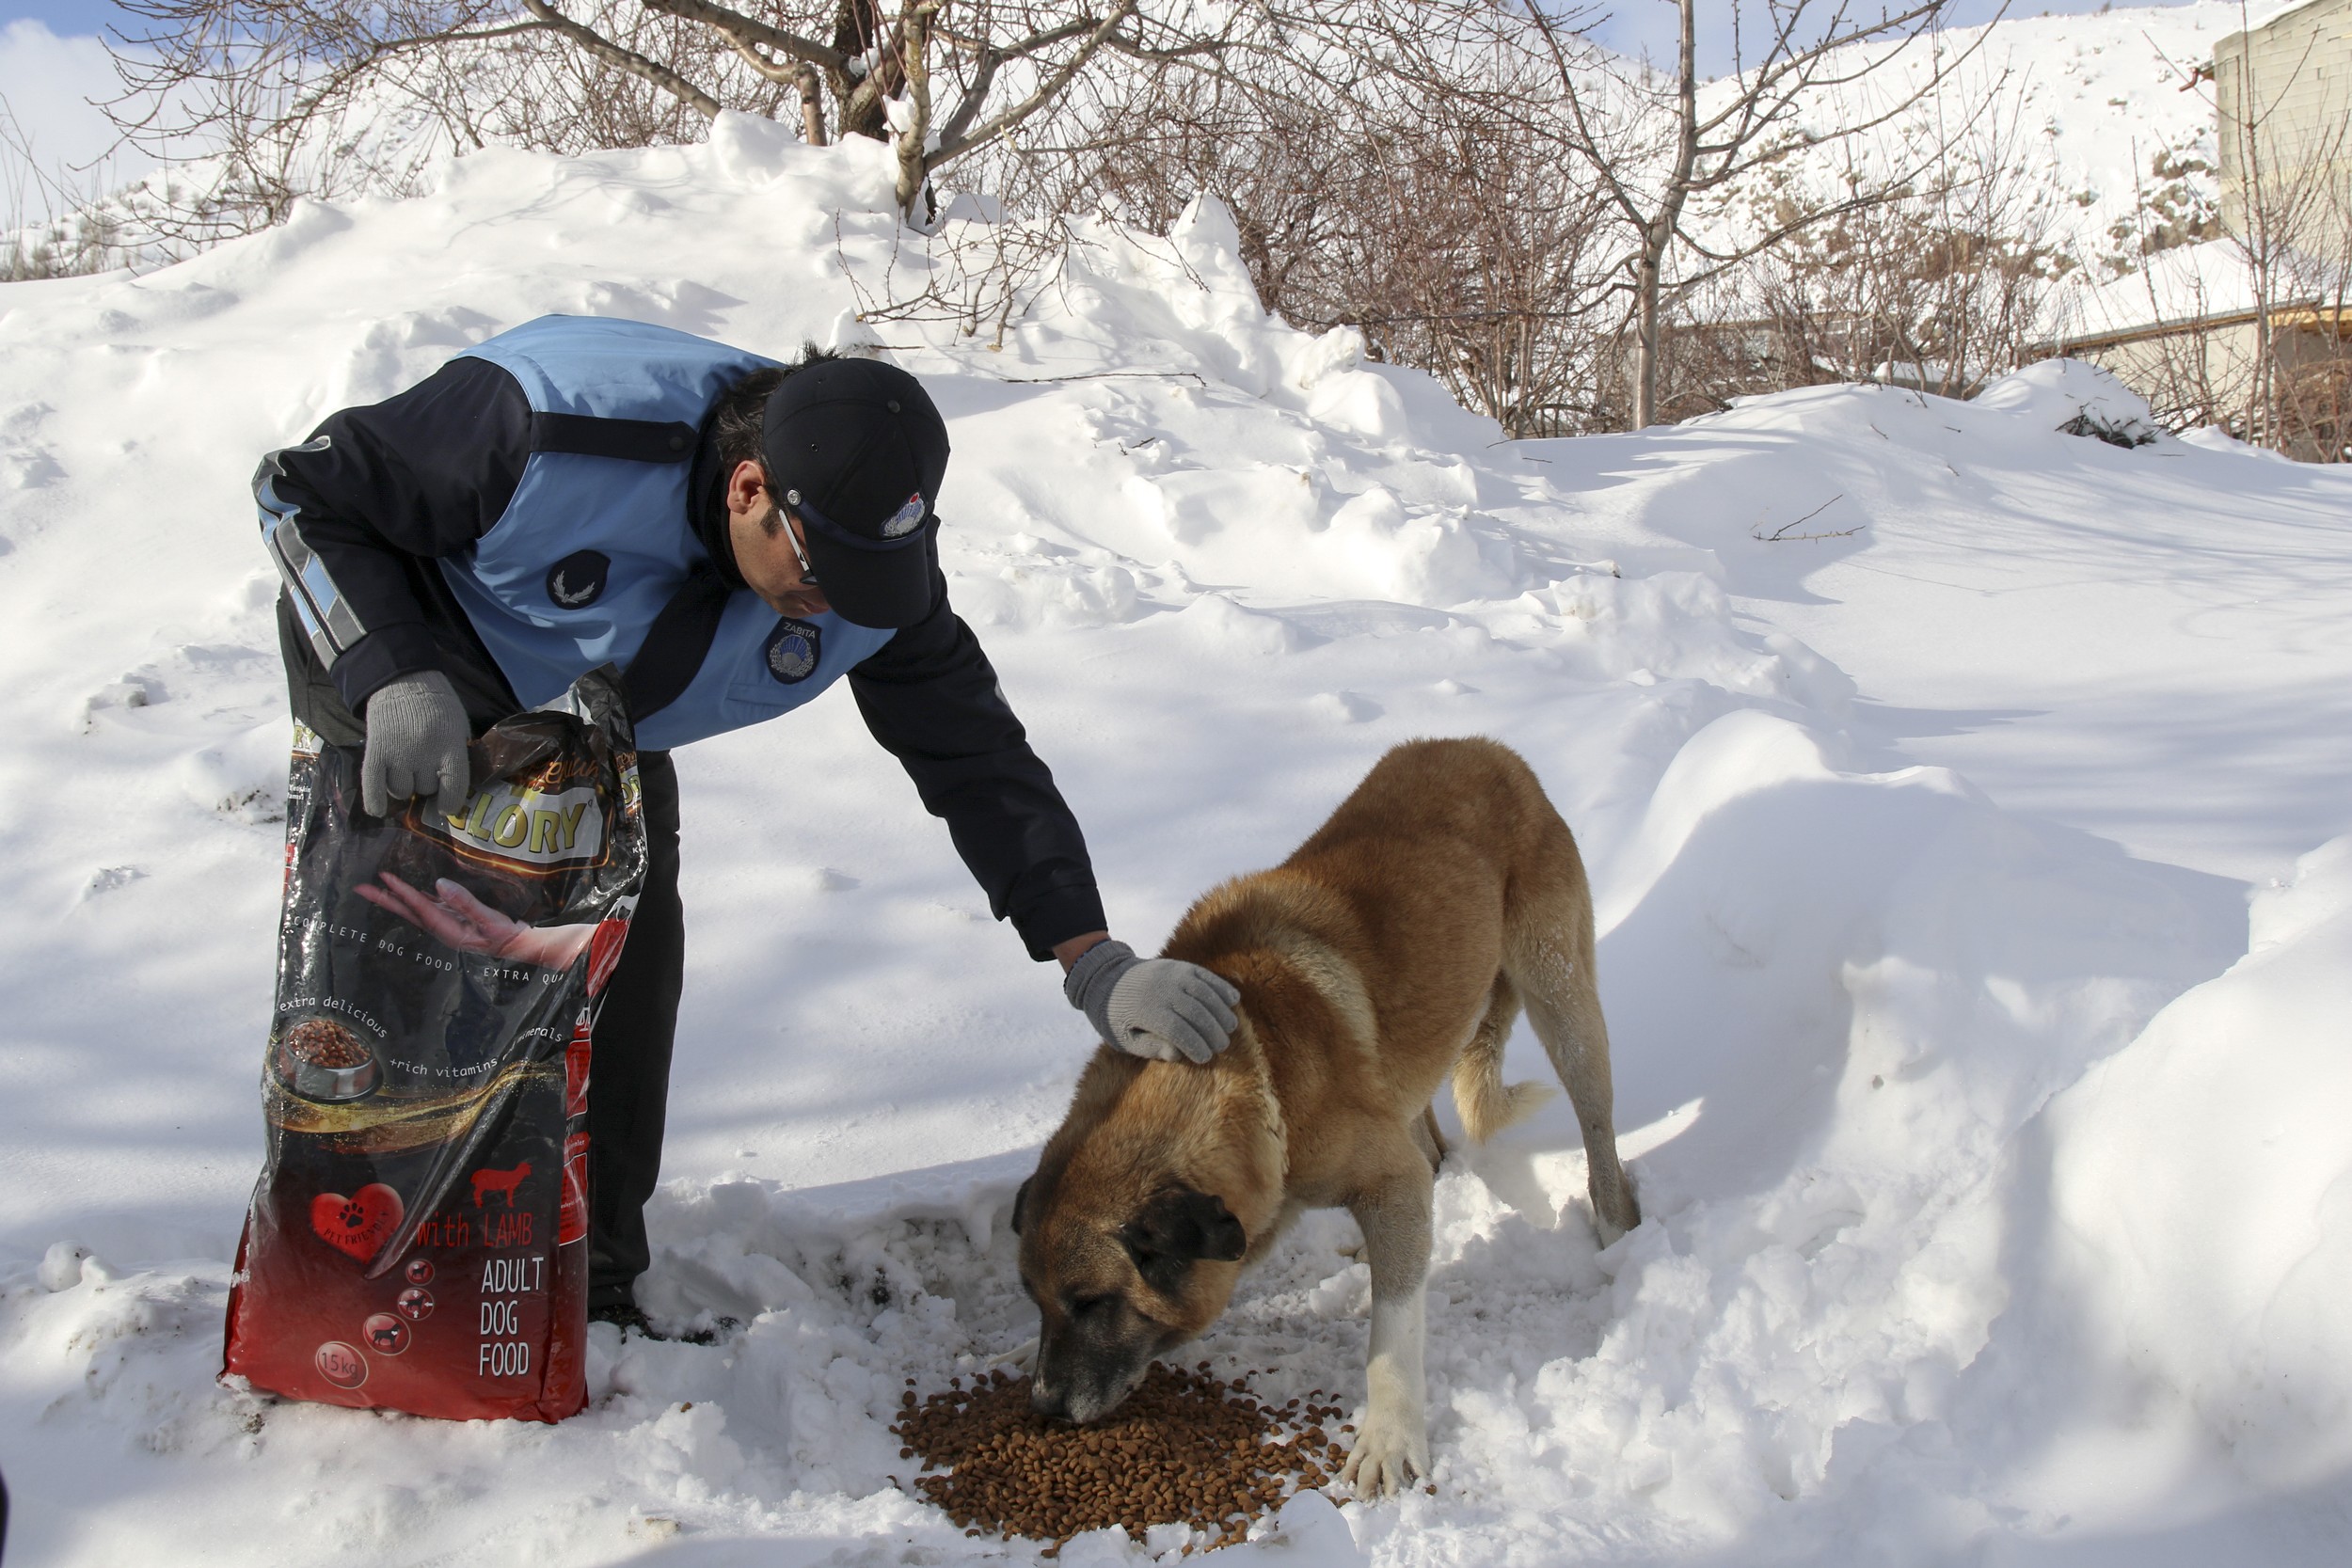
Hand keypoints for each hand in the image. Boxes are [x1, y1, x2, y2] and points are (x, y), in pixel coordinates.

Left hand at [354, 873, 596, 969]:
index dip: (401, 892)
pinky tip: (407, 892)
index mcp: (448, 930)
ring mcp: (447, 924)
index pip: (420, 908)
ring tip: (375, 887)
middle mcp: (442, 928)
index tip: (384, 877)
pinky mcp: (454, 919)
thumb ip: (465, 902)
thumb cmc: (508, 935)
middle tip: (360, 888)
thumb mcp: (490, 919)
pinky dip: (413, 898)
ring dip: (394, 899)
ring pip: (414, 910)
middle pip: (408, 912)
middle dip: (384, 900)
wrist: (521, 947)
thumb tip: (440, 884)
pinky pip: (426, 907)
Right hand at [361, 670, 469, 818]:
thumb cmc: (438, 705)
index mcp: (451, 745)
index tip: (446, 807)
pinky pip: (373, 785)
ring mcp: (398, 753)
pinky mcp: (376, 751)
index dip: (451, 802)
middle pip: (425, 789)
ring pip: (401, 791)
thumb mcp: (459, 726)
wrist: (404, 681)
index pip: (454, 786)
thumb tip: (456, 790)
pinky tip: (378, 811)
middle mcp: (424, 753)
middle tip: (424, 769)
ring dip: (404, 786)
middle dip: (426, 785)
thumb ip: (458, 754)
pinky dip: (375, 801)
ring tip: (405, 771)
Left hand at [1062, 939, 1239, 1063]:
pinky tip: (1233, 1001)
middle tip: (1222, 1046)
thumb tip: (1178, 1054)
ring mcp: (1172, 974)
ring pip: (1205, 993)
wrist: (1106, 977)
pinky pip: (1205, 976)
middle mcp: (1161, 990)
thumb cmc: (1116, 1016)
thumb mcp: (1124, 1039)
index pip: (1178, 1031)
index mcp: (1145, 1011)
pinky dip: (1221, 988)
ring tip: (1230, 1028)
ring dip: (1221, 1011)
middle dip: (1213, 1032)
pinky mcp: (1179, 966)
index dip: (1195, 1046)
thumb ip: (1150, 1048)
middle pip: (1196, 1012)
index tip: (1205, 1058)